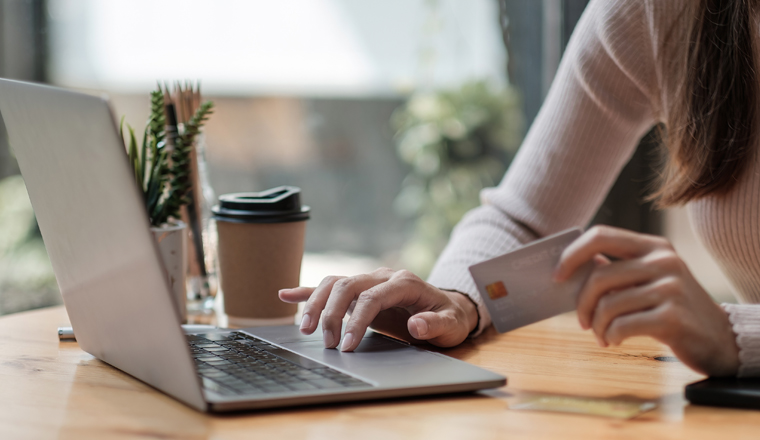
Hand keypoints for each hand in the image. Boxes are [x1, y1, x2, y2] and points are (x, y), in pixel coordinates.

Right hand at [278, 268, 477, 351]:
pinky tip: (286, 295)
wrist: (449, 308)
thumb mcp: (451, 324)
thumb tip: (416, 324)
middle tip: (328, 344)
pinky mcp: (360, 290)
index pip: (371, 297)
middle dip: (332, 314)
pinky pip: (331, 286)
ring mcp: (369, 281)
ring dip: (317, 303)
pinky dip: (308, 291)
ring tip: (307, 329)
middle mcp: (382, 276)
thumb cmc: (449, 317)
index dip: (356, 320)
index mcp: (404, 282)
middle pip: (347, 286)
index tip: (346, 345)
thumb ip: (435, 324)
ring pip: (335, 283)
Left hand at [553, 225, 739, 376]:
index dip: (572, 255)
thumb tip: (568, 270)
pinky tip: (615, 341)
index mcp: (653, 246)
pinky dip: (611, 337)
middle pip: (599, 277)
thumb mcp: (648, 281)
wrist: (718, 338)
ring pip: (608, 305)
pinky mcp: (672, 317)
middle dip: (582, 304)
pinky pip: (622, 326)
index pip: (601, 236)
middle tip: (582, 322)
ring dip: (597, 326)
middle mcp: (664, 261)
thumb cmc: (671, 307)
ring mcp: (670, 288)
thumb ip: (616, 272)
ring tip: (602, 335)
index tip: (556, 276)